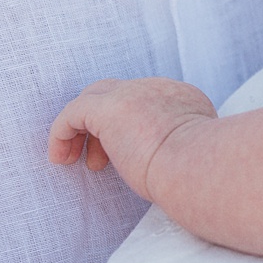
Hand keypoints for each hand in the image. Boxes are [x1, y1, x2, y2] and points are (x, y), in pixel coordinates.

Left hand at [48, 78, 215, 200]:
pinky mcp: (109, 107)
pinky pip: (72, 113)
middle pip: (118, 92)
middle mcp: (160, 88)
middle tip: (99, 161)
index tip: (123, 157)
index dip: (128, 127)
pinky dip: (61, 134)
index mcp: (184, 98)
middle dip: (102, 125)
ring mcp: (134, 93)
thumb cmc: (201, 173)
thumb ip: (181, 144)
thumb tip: (170, 162)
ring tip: (74, 160)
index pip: (147, 100)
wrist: (200, 167)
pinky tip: (61, 159)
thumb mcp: (195, 152)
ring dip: (81, 129)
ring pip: (94, 97)